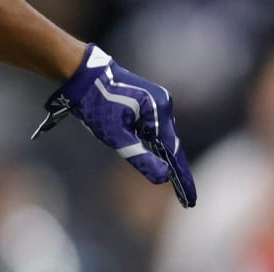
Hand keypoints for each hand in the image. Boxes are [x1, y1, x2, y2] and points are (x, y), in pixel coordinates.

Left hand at [32, 44, 196, 207]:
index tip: (190, 201)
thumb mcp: (114, 135)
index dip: (183, 180)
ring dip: (164, 156)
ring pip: (161, 135)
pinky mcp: (146, 98)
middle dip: (175, 170)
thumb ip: (139, 156)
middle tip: (185, 199)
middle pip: (171, 144)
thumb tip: (162, 178)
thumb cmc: (96, 103)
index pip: (174, 153)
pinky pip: (154, 126)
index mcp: (158, 113)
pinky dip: (154, 143)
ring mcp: (156, 100)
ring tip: (175, 182)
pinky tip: (156, 155)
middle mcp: (163, 104)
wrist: (83, 73)